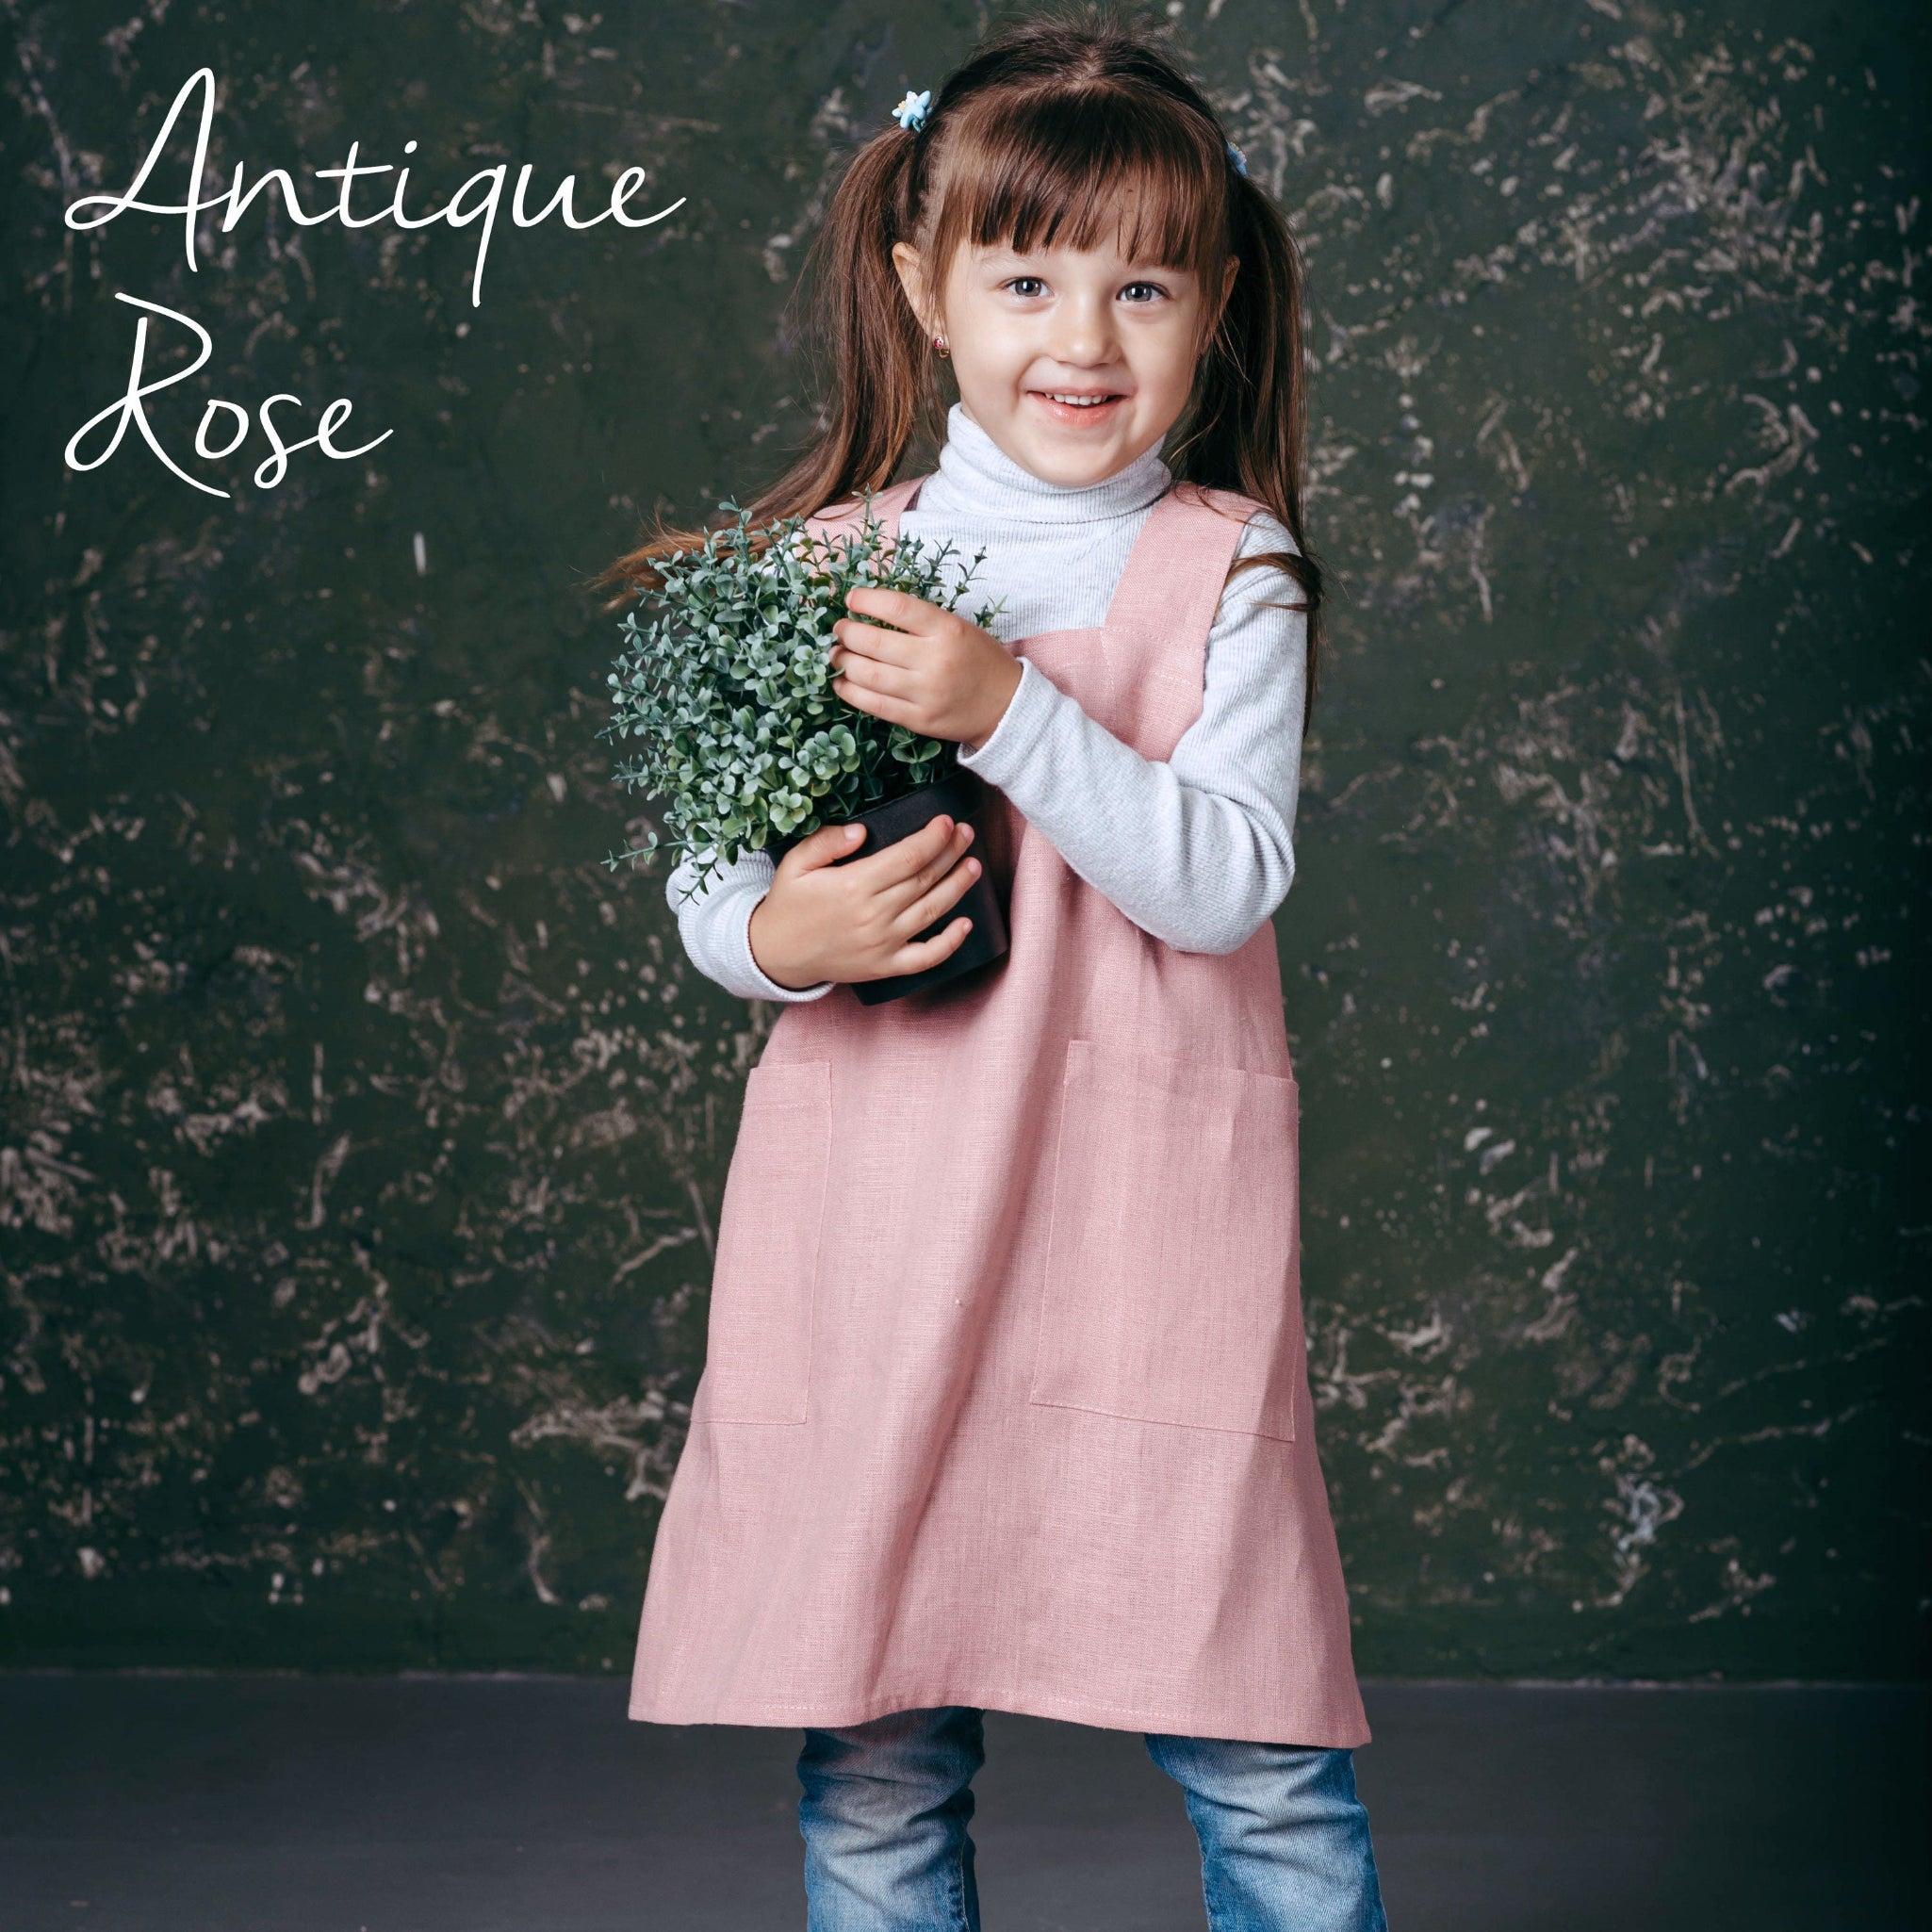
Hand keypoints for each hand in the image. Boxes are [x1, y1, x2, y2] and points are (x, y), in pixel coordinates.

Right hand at [747, 812, 982, 989]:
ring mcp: (883, 944)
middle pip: (925, 879)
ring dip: (958, 887)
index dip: (932, 838)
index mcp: (854, 885)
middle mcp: (874, 915)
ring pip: (933, 911)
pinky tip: (966, 924)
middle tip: (966, 834)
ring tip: (973, 866)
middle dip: (951, 853)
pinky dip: (950, 942)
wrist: (776, 954)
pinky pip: (926, 957)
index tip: (946, 822)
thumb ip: (826, 841)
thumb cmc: (789, 903)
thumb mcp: (796, 864)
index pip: (907, 857)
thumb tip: (861, 830)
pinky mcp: (885, 967)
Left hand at [829, 587, 1022, 749]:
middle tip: (839, 629)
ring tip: (836, 655)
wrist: (1007, 707)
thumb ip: (921, 621)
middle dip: (847, 633)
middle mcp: (935, 661)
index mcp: (947, 630)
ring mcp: (926, 693)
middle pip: (874, 643)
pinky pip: (875, 705)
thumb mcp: (959, 628)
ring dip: (843, 662)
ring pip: (869, 675)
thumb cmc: (980, 661)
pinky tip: (841, 683)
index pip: (897, 607)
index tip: (851, 599)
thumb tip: (871, 611)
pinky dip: (851, 693)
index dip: (866, 600)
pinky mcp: (919, 720)